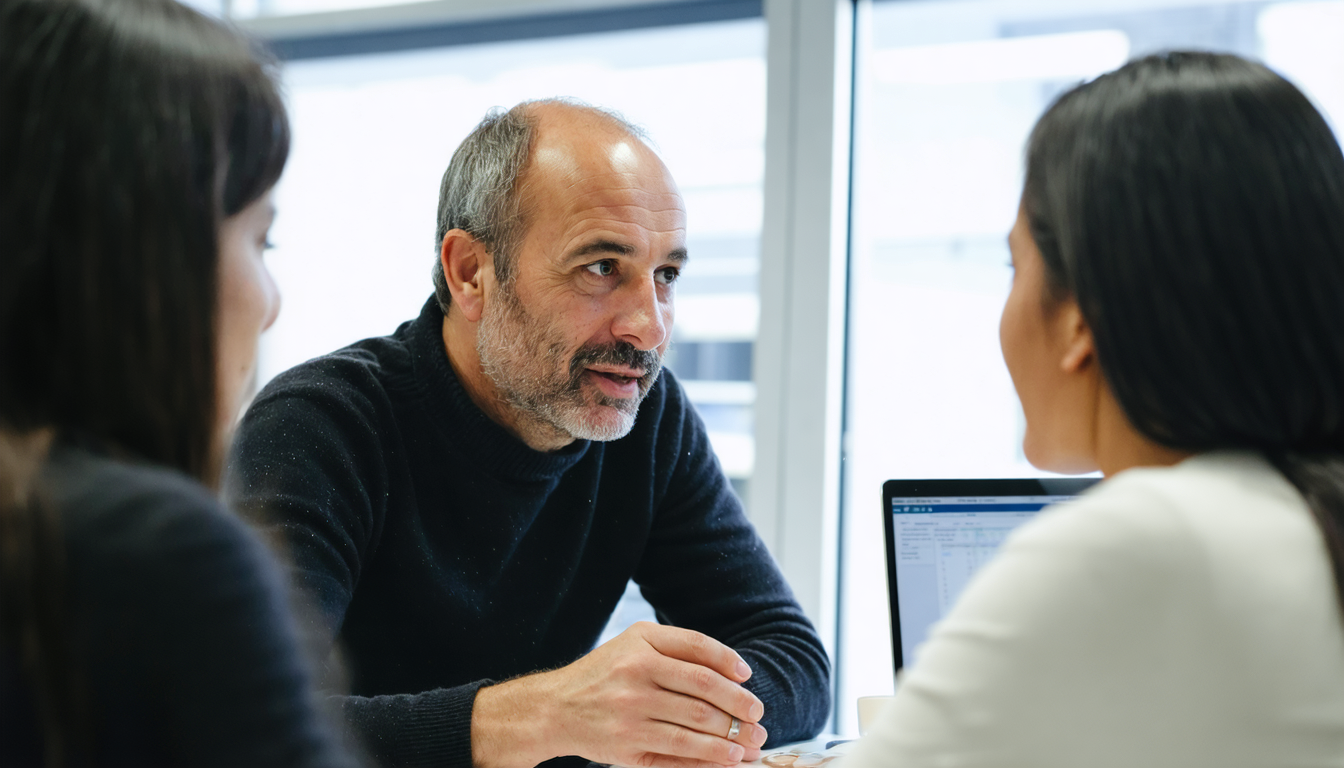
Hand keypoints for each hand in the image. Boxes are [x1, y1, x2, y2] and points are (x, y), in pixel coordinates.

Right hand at [472, 622, 768, 767]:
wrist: (553, 709)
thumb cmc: (603, 675)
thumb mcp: (632, 645)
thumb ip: (677, 649)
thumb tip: (732, 673)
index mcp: (641, 644)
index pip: (697, 647)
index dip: (728, 661)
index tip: (746, 676)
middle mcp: (636, 674)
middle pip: (703, 689)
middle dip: (738, 704)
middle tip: (757, 715)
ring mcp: (632, 712)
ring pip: (696, 724)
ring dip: (731, 736)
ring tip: (751, 742)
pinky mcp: (628, 745)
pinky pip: (678, 752)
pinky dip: (708, 757)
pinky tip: (727, 759)